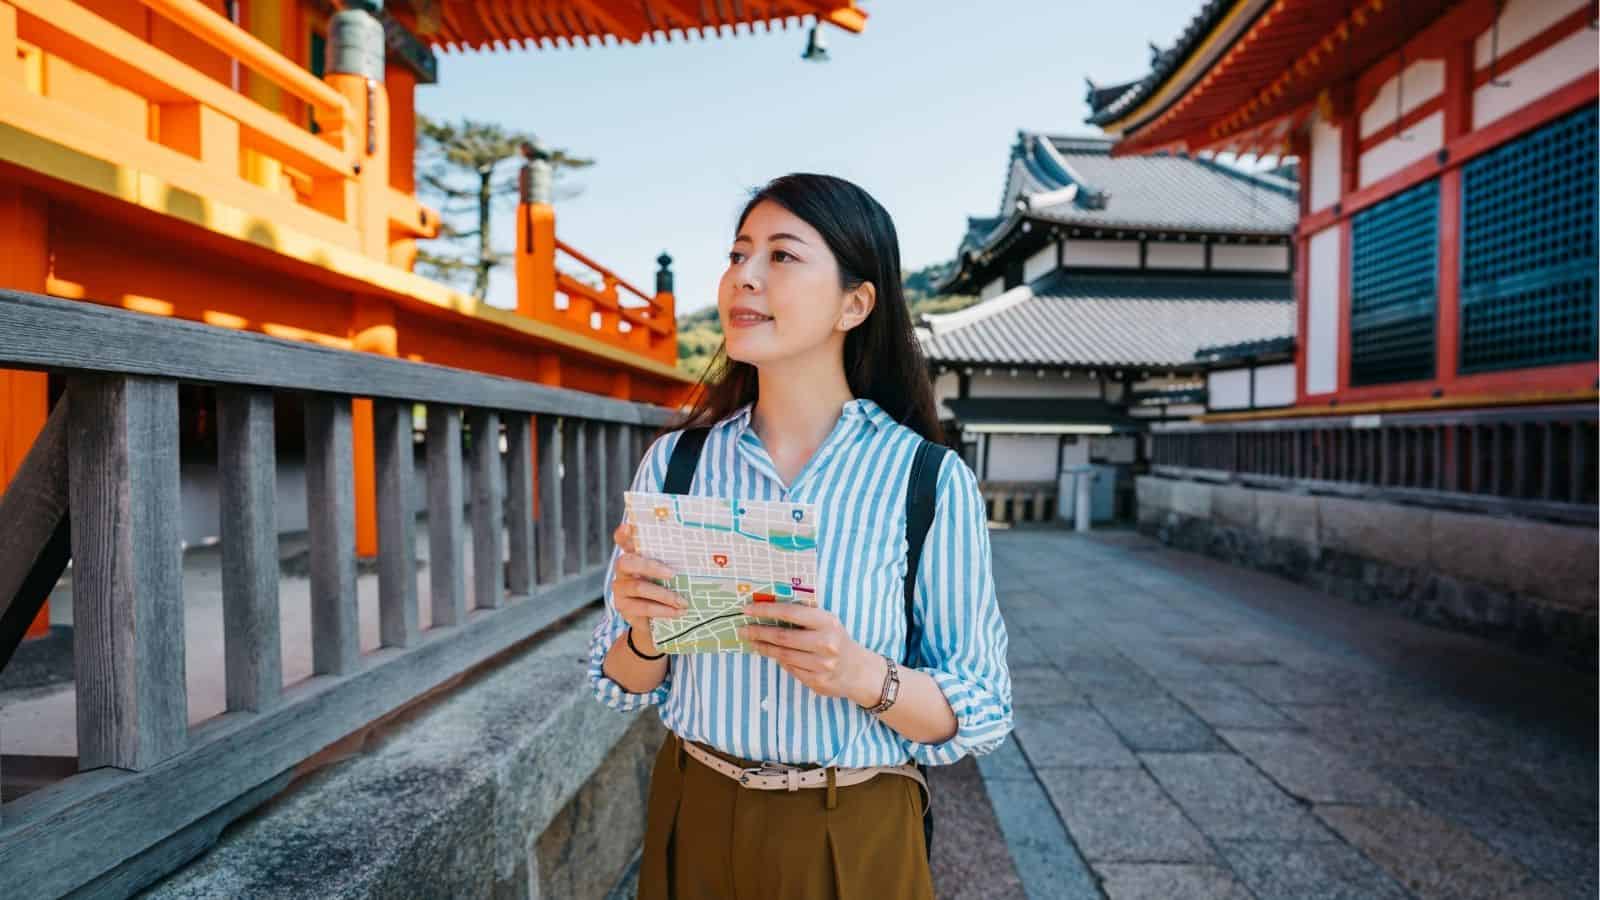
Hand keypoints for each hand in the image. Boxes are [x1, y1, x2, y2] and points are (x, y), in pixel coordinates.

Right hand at [609, 523, 684, 644]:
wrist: (653, 622)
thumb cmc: (665, 589)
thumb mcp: (669, 574)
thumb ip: (673, 561)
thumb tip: (701, 552)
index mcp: (634, 555)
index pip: (623, 540)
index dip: (623, 534)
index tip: (629, 527)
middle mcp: (623, 570)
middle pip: (626, 562)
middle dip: (651, 567)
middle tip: (673, 574)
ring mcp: (620, 588)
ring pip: (639, 587)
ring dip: (665, 595)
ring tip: (683, 602)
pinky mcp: (623, 606)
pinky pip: (643, 607)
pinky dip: (663, 610)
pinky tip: (678, 612)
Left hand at [740, 602, 885, 705]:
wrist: (858, 671)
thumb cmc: (837, 640)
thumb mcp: (827, 623)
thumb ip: (804, 617)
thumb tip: (768, 610)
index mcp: (827, 622)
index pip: (790, 613)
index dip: (766, 610)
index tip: (747, 609)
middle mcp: (826, 643)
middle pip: (782, 637)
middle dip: (758, 632)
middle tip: (742, 629)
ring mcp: (821, 665)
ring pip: (783, 655)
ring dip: (764, 648)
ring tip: (752, 641)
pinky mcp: (817, 682)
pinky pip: (790, 669)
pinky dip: (779, 660)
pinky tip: (773, 654)